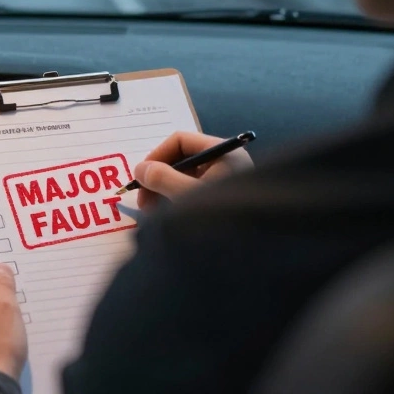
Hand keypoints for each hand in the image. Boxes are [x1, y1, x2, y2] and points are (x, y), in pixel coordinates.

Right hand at [134, 131, 253, 209]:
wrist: (255, 252)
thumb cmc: (225, 215)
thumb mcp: (188, 194)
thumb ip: (162, 178)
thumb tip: (139, 169)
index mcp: (223, 152)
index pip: (181, 141)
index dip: (156, 155)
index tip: (140, 176)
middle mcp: (226, 162)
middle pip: (182, 159)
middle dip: (159, 178)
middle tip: (142, 201)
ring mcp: (226, 181)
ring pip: (186, 178)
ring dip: (164, 191)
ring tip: (152, 212)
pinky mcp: (225, 200)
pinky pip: (194, 192)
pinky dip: (177, 200)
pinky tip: (167, 215)